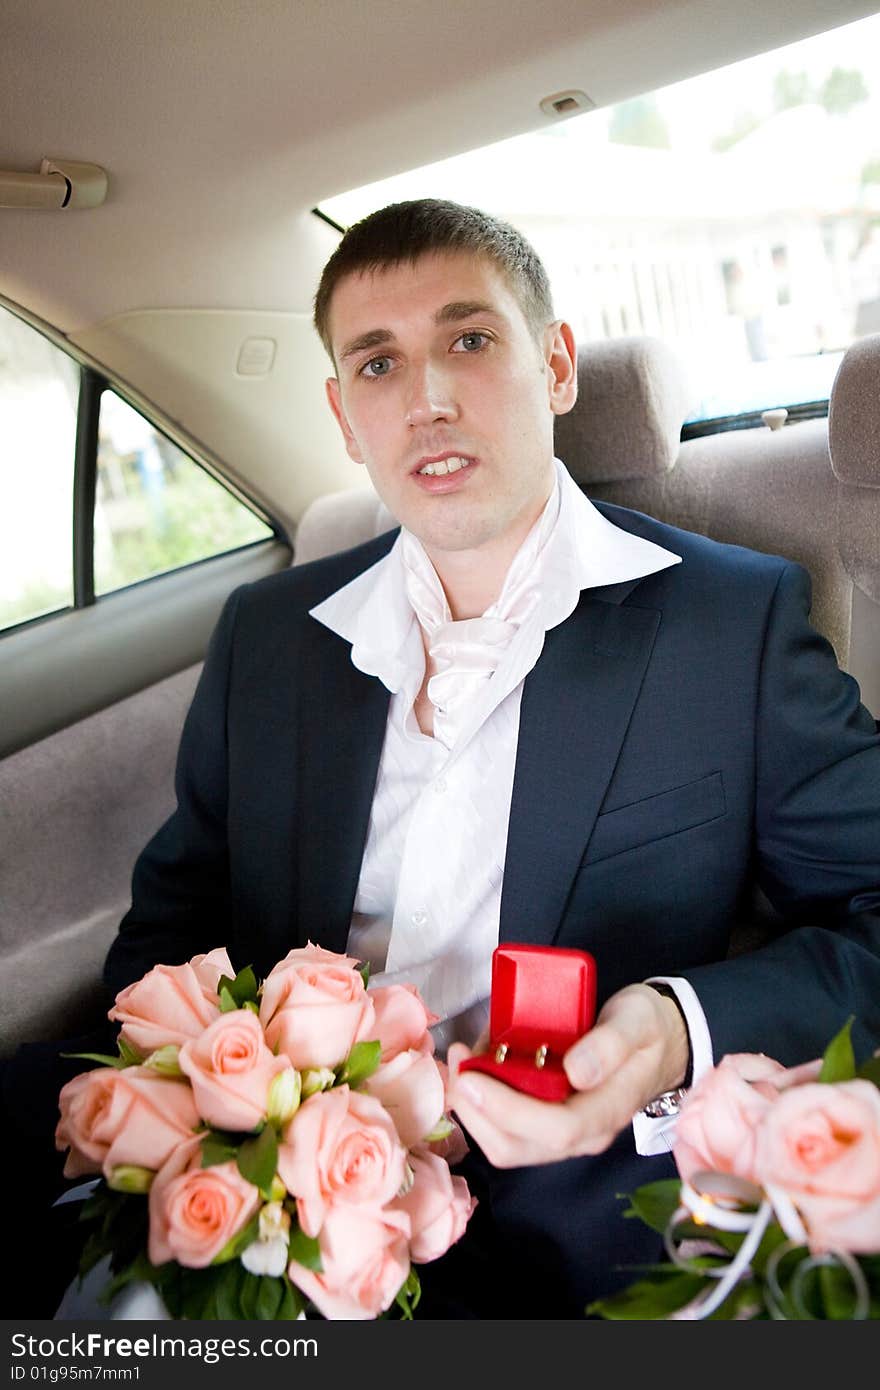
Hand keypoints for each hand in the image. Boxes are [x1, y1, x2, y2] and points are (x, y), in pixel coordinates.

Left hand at [445, 982, 689, 1167]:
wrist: (659, 1044)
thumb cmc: (647, 1030)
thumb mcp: (638, 1021)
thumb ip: (612, 1044)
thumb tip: (577, 1072)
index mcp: (606, 1113)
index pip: (554, 1129)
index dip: (506, 1108)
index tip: (471, 1074)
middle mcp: (581, 1135)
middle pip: (515, 1146)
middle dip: (474, 1108)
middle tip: (457, 1059)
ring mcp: (561, 1133)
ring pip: (502, 1142)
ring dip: (470, 1107)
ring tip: (460, 1060)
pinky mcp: (545, 1122)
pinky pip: (503, 1127)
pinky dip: (479, 1101)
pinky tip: (475, 1066)